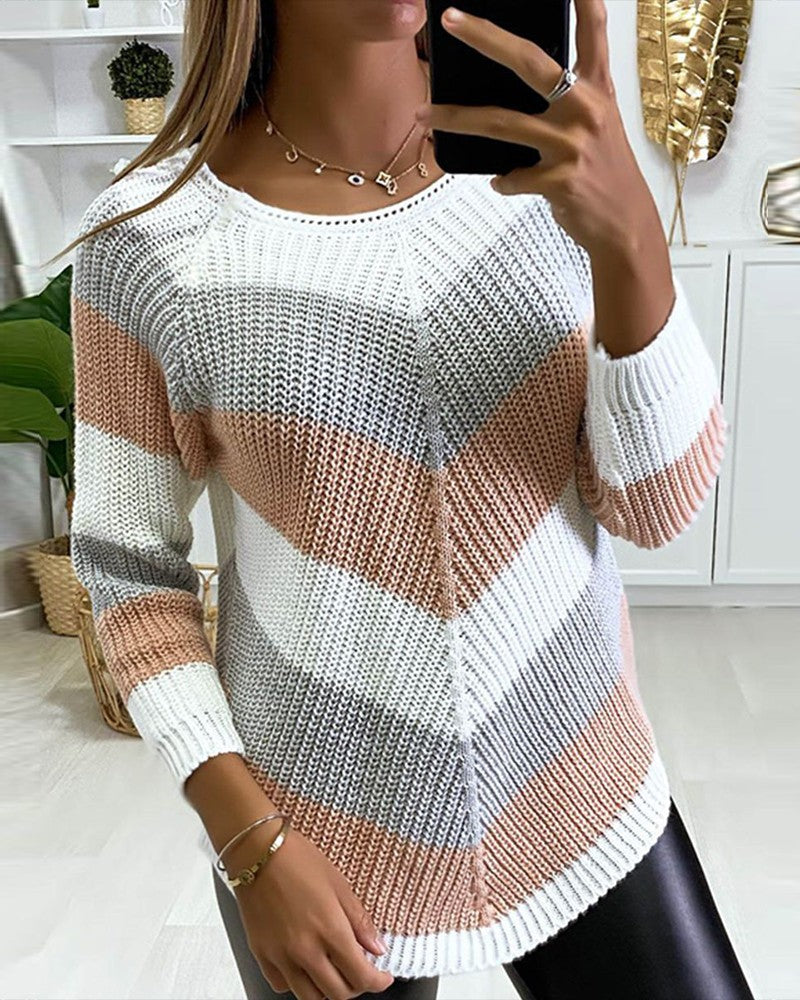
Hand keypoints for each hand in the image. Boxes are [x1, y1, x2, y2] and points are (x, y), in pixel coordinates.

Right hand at [227, 823, 394, 999]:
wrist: (257, 851)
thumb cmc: (298, 859)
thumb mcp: (339, 884)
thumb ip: (359, 921)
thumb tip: (377, 947)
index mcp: (330, 930)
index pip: (361, 976)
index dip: (377, 982)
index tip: (382, 978)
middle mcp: (305, 949)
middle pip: (338, 993)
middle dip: (355, 987)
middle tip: (359, 972)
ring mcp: (281, 955)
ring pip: (309, 997)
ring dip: (327, 989)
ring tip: (333, 971)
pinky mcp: (261, 955)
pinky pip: (282, 985)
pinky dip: (297, 982)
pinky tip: (304, 965)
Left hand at [415, 0, 662, 256]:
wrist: (624, 224)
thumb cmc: (604, 172)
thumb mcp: (597, 125)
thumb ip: (567, 99)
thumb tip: (513, 87)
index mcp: (597, 89)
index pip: (592, 30)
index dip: (581, 0)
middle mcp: (586, 109)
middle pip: (529, 62)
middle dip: (484, 37)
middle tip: (449, 20)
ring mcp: (572, 145)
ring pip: (500, 123)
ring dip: (455, 118)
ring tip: (422, 115)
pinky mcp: (560, 181)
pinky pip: (510, 178)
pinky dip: (502, 181)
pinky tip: (502, 182)